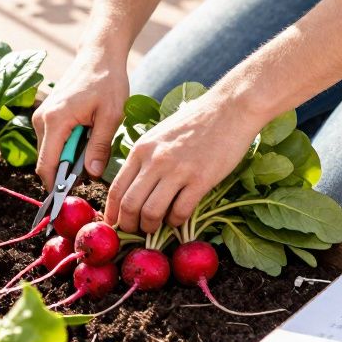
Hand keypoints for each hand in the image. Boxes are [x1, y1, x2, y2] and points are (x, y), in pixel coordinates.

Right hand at [34, 53, 128, 184]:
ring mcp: (41, 117)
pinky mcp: (46, 116)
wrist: (98, 55)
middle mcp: (42, 120)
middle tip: (94, 171)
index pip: (47, 166)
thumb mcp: (111, 116)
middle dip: (67, 174)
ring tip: (94, 146)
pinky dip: (68, 148)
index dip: (56, 187)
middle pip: (47, 162)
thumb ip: (100, 146)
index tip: (72, 200)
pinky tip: (88, 137)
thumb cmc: (108, 81)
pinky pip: (53, 142)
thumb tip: (92, 174)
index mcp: (56, 121)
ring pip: (50, 153)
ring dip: (69, 159)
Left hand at [105, 90, 262, 233]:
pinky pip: (180, 211)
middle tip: (135, 232)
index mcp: (141, 149)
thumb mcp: (159, 134)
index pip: (116, 187)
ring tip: (156, 229)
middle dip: (129, 225)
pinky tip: (178, 220)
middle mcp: (155, 160)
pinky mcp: (200, 179)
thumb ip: (144, 157)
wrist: (229, 109)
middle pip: (130, 204)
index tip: (115, 223)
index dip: (112, 211)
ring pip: (151, 212)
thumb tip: (133, 185)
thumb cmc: (195, 122)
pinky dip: (176, 222)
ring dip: (151, 227)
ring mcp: (177, 170)